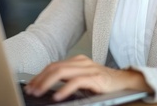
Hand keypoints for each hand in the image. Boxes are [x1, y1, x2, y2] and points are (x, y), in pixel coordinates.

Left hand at [23, 54, 152, 101]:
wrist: (125, 82)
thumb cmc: (103, 83)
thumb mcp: (83, 79)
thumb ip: (69, 80)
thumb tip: (48, 89)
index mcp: (77, 61)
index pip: (53, 66)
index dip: (40, 75)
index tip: (30, 85)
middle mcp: (81, 62)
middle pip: (55, 67)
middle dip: (40, 79)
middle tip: (30, 90)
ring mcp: (89, 68)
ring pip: (61, 72)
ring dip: (47, 83)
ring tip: (39, 92)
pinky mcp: (96, 78)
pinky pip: (76, 82)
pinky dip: (64, 90)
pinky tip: (57, 96)